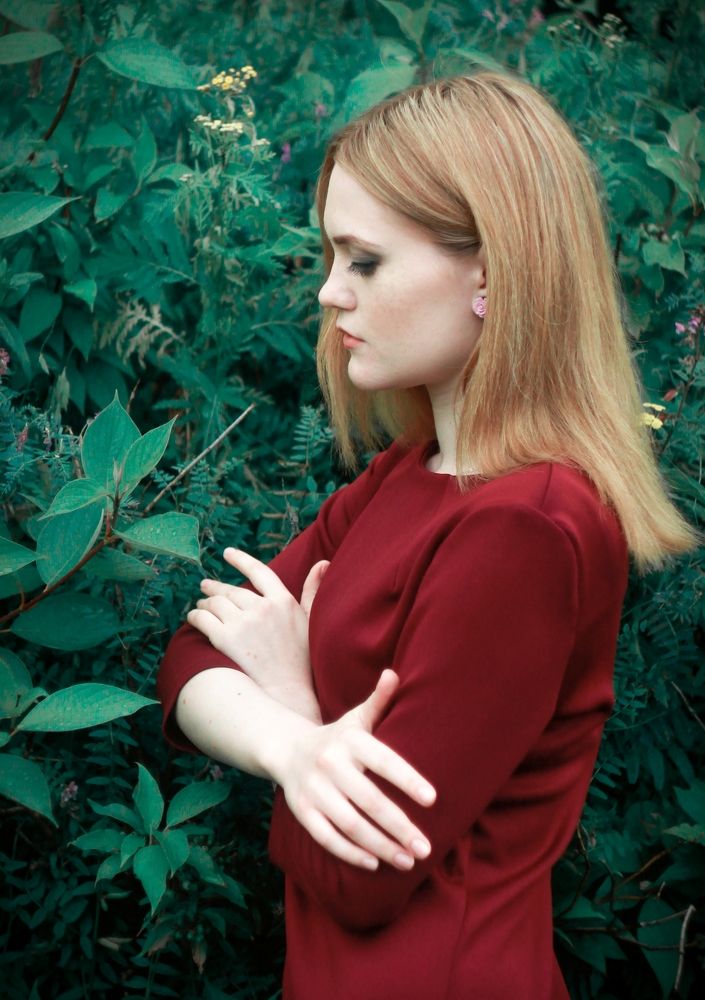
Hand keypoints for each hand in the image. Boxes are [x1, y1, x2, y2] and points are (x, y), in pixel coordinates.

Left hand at [187, 548, 328, 720]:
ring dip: (205, 602)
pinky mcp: (225, 639)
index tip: (227, 553)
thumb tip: (322, 563)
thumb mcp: (312, 621)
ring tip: (200, 605)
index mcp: (283, 601)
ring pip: (215, 603)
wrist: (288, 694)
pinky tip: (193, 618)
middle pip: (231, 589)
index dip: (241, 560)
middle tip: (206, 586)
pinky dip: (196, 616)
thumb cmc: (303, 662)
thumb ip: (313, 590)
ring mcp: (242, 623)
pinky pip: (203, 619)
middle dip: (216, 587)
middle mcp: (262, 608)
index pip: (258, 571)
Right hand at [272, 668, 436, 871]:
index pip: (384, 760)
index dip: (408, 780)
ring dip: (381, 846)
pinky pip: (327, 838)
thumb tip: (394, 674)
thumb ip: (378, 701)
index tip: (433, 800)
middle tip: (426, 848)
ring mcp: (314, 790)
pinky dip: (351, 853)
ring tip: (408, 861)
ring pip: (351, 824)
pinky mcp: (302, 811)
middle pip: (370, 801)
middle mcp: (330, 764)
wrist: (287, 750)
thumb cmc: (336, 738)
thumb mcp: (356, 718)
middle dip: (400, 827)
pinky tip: (375, 864)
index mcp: (350, 741)